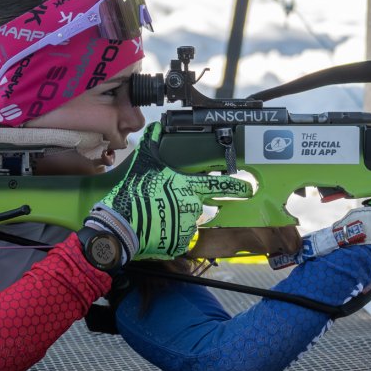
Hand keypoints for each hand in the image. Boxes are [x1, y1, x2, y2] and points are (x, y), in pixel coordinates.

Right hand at [86, 122, 252, 261]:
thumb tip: (156, 126)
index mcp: (188, 187)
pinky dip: (169, 234)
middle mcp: (192, 207)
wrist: (120, 224)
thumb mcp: (143, 162)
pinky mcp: (177, 244)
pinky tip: (155, 228)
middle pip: (196, 204)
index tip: (250, 187)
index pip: (221, 186)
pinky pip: (177, 238)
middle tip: (162, 202)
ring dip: (175, 218)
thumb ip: (153, 143)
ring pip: (187, 221)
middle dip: (182, 202)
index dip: (238, 186)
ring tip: (155, 215)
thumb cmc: (133, 192)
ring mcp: (186, 227)